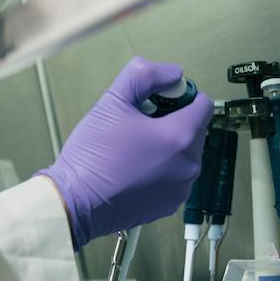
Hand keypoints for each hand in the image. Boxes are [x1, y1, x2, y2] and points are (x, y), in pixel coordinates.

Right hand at [39, 57, 212, 249]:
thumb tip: (173, 74)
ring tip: (132, 150)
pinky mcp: (169, 206)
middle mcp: (189, 165)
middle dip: (170, 122)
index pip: (204, 104)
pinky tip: (132, 171)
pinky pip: (173, 179)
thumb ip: (144, 76)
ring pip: (183, 155)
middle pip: (193, 130)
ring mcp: (181, 189)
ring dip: (166, 148)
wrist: (75, 201)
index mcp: (181, 136)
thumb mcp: (112, 102)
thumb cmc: (93, 154)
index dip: (181, 96)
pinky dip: (160, 172)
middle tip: (136, 126)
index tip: (156, 101)